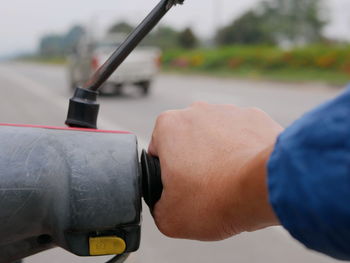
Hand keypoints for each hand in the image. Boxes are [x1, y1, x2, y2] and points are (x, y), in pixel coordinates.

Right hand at [148, 102, 282, 240]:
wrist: (266, 188)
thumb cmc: (216, 198)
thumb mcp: (169, 218)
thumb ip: (158, 208)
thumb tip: (166, 205)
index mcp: (168, 126)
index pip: (159, 153)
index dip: (167, 175)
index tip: (182, 190)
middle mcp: (197, 111)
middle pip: (188, 142)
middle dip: (193, 162)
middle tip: (205, 188)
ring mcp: (228, 111)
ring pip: (216, 137)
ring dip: (219, 155)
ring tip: (230, 182)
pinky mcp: (255, 117)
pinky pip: (242, 136)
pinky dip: (243, 152)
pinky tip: (248, 172)